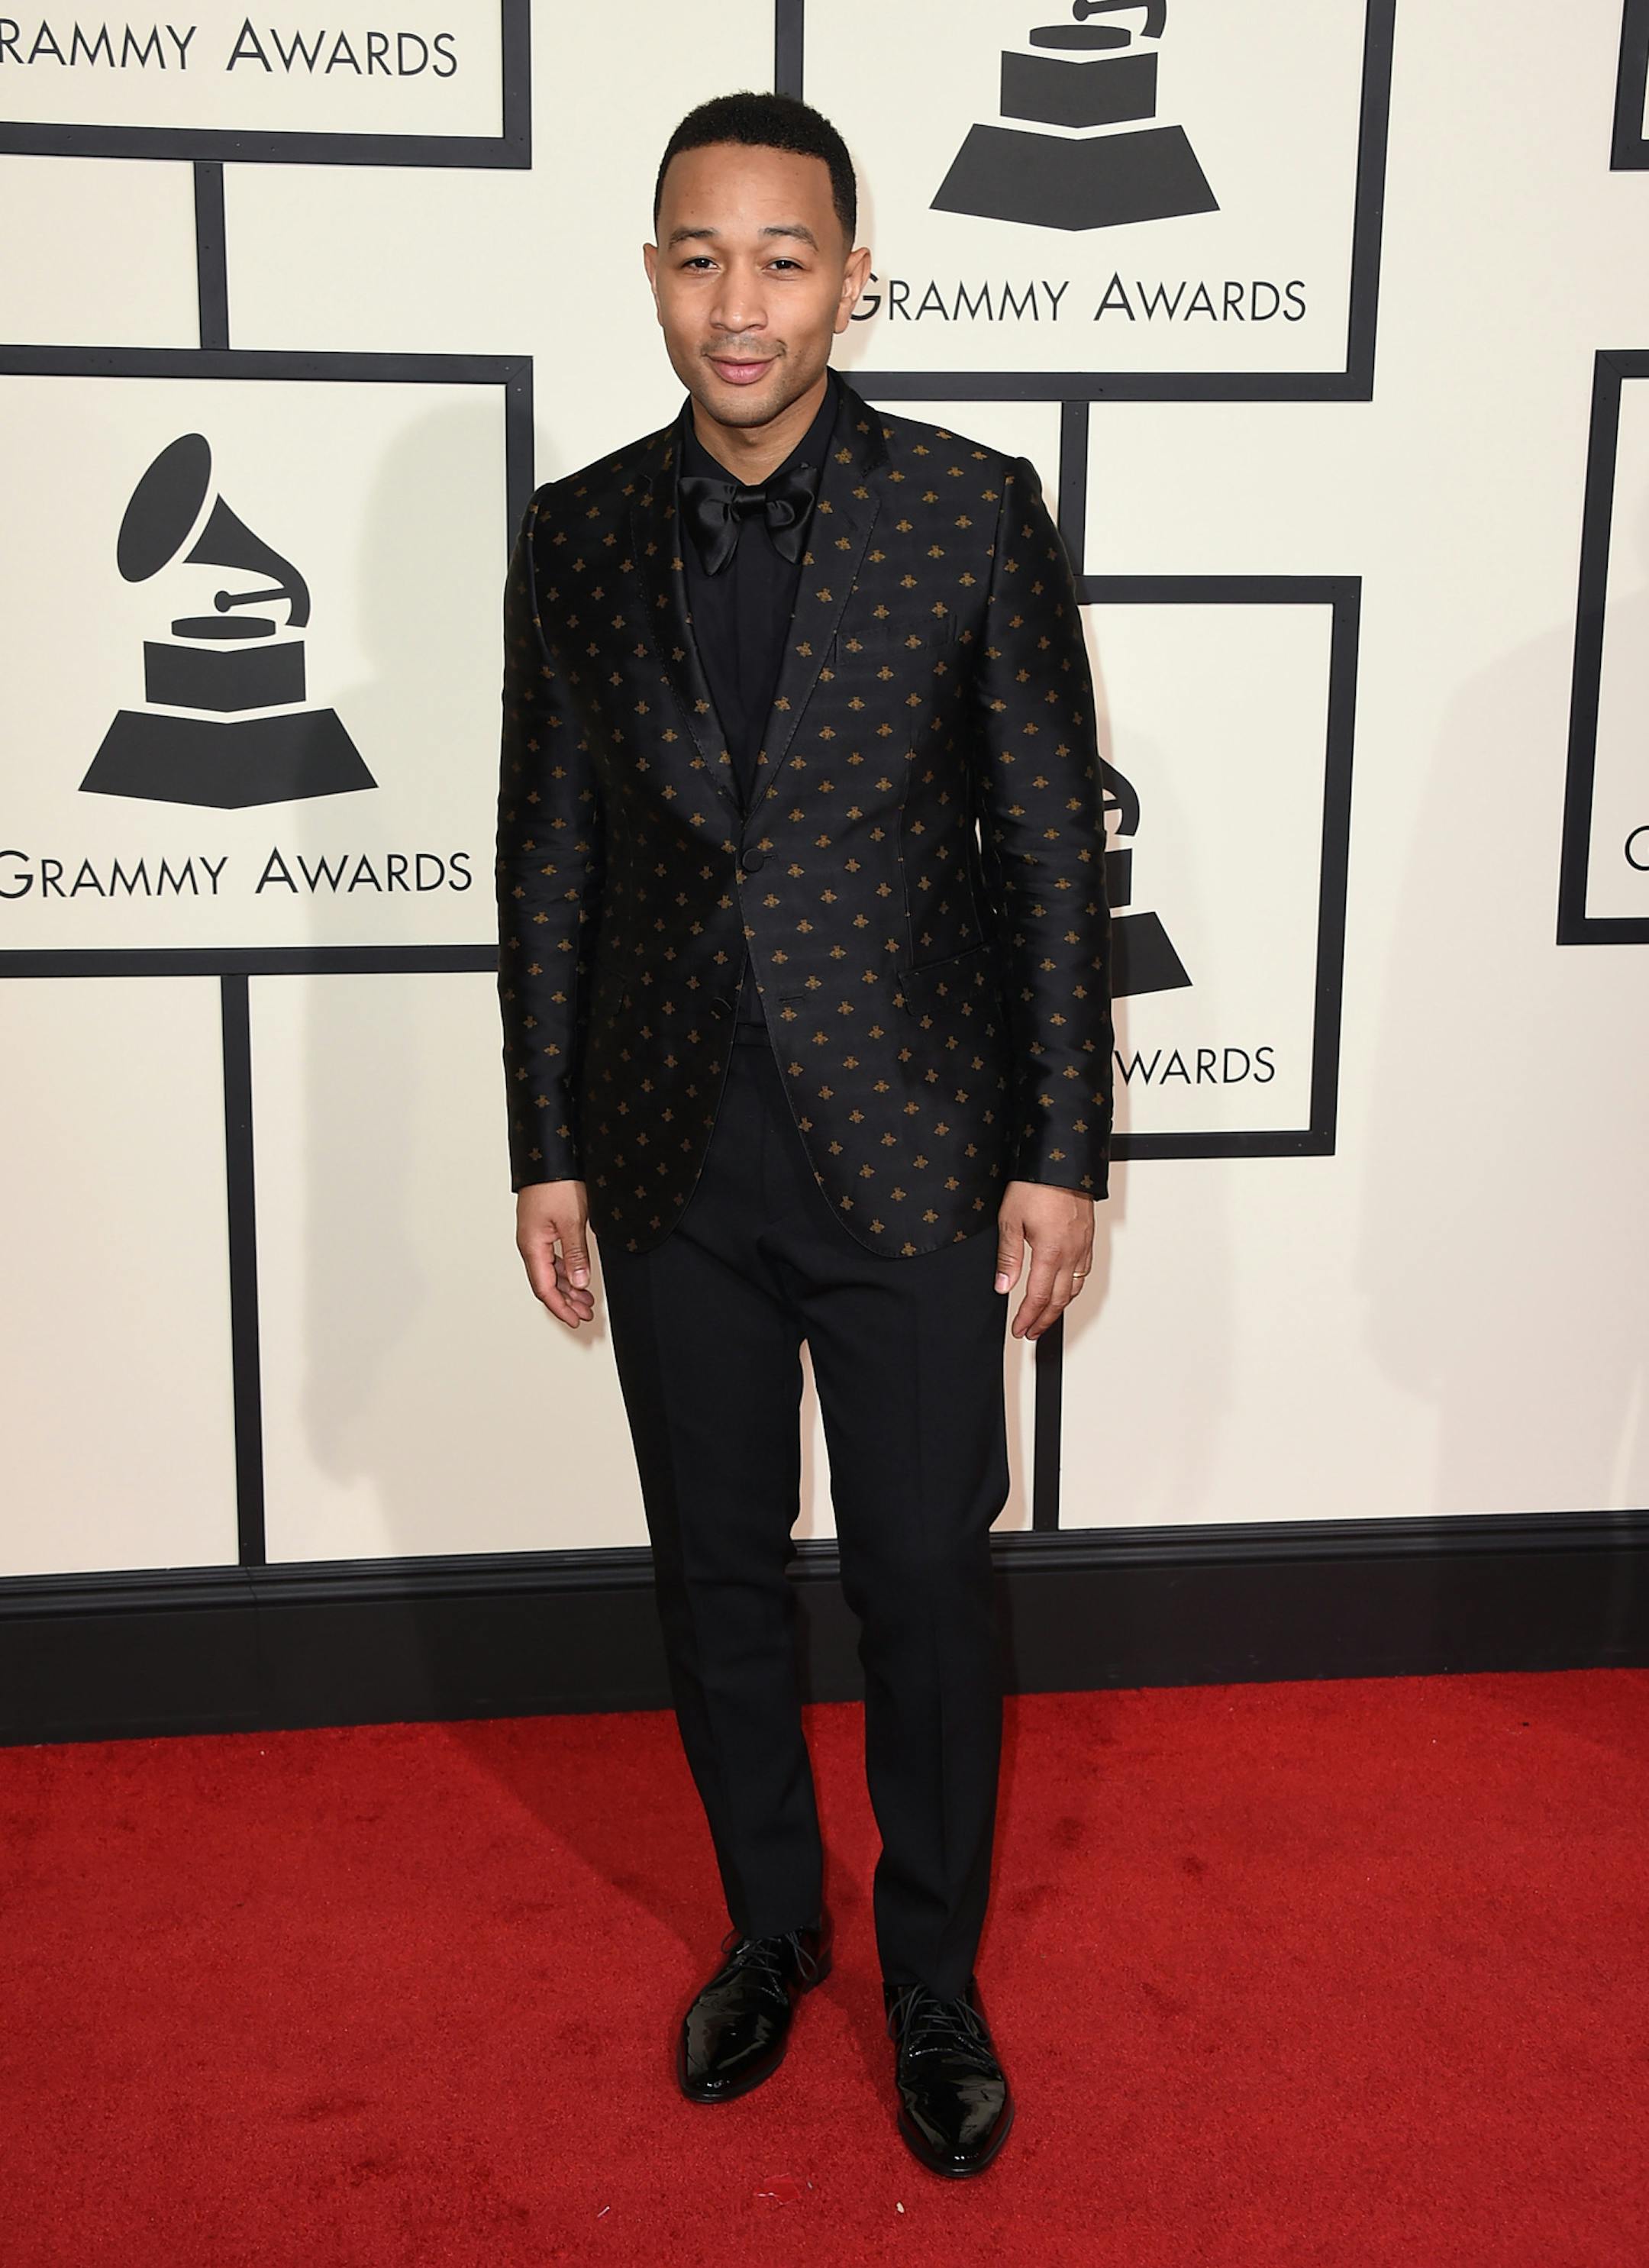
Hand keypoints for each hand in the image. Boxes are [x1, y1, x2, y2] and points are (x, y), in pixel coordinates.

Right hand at [515, 1180, 596, 1328]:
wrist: (549, 1157)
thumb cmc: (556, 1184)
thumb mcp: (572, 1222)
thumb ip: (576, 1255)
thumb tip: (580, 1284)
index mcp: (532, 1247)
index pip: (544, 1288)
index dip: (560, 1308)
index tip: (575, 1320)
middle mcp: (530, 1245)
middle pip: (547, 1283)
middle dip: (566, 1301)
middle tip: (586, 1313)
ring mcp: (535, 1237)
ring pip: (551, 1271)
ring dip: (569, 1286)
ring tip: (587, 1299)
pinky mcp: (543, 1228)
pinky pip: (554, 1258)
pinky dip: (568, 1270)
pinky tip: (580, 1276)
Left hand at [995, 1181, 1094, 1340]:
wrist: (1060, 1162)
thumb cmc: (1036, 1186)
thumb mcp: (1011, 1220)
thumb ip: (1008, 1257)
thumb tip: (1004, 1286)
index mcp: (1050, 1253)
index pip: (1038, 1298)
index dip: (1027, 1318)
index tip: (1019, 1329)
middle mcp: (1071, 1253)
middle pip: (1059, 1300)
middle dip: (1044, 1320)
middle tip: (1031, 1332)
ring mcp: (1082, 1246)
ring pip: (1075, 1288)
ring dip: (1059, 1308)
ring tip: (1046, 1318)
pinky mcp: (1087, 1238)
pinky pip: (1084, 1271)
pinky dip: (1073, 1288)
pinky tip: (1065, 1289)